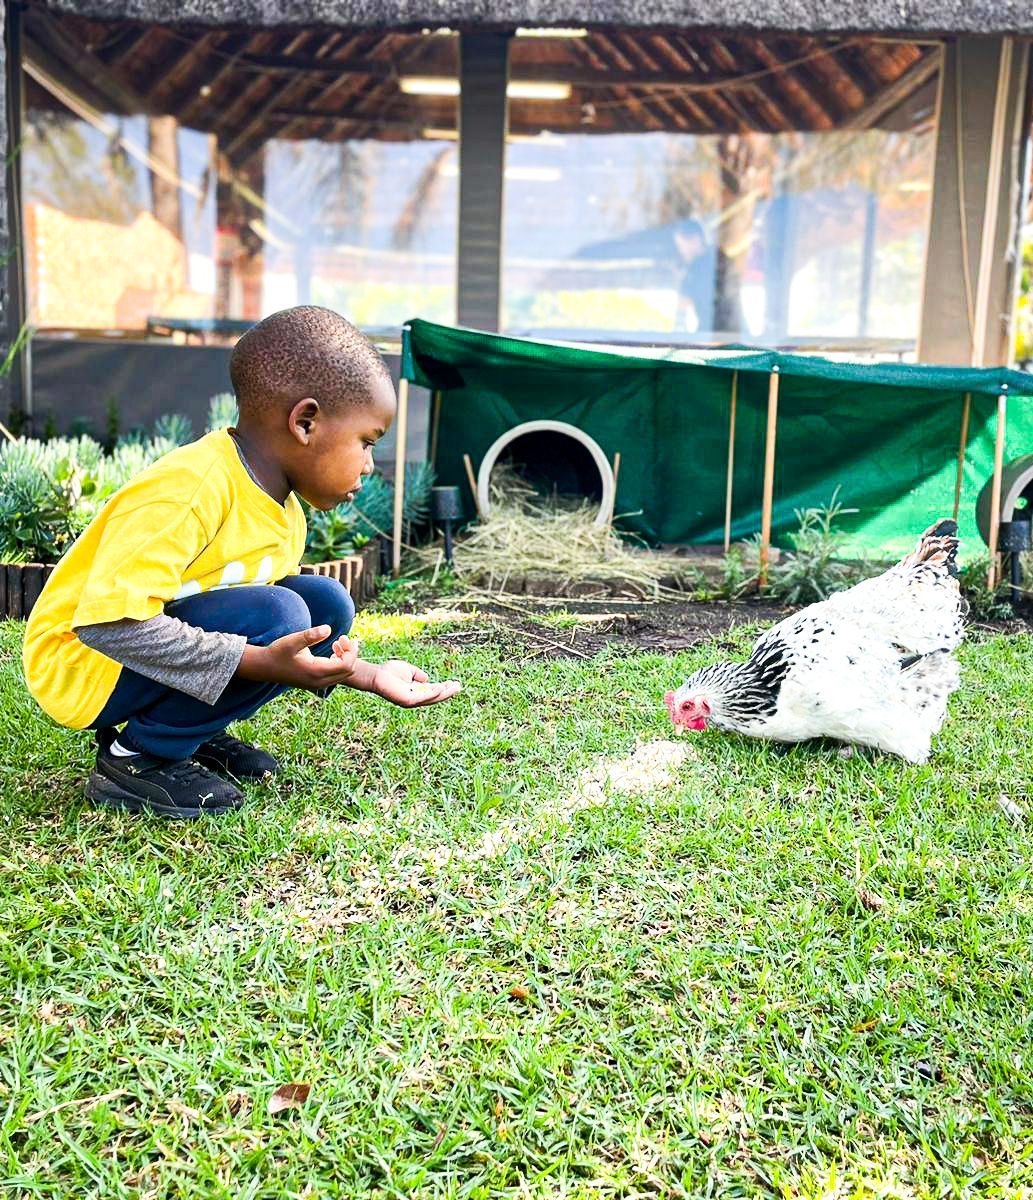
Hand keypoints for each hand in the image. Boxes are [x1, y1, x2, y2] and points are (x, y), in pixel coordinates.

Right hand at [237, 625, 363, 690]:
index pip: (347, 665)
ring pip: (344, 674)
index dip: (351, 651)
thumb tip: (329, 629)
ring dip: (345, 659)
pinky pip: (336, 675)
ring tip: (338, 643)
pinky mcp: (316, 683)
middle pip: (349, 671)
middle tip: (343, 638)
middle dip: (351, 654)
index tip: (343, 636)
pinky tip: (332, 651)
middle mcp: (319, 682)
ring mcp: (318, 684)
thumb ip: (311, 635)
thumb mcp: (293, 641)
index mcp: (316, 672)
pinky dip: (339, 663)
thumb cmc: (277, 652)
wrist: (264, 667)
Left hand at [371, 658, 461, 707]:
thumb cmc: (389, 672)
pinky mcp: (407, 700)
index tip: (455, 683)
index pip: (433, 691)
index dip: (444, 688)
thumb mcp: (408, 670)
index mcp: (416, 691)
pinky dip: (432, 693)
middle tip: (459, 686)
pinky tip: (441, 688)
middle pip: (435, 696)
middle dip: (447, 692)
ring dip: (443, 693)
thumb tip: (427, 678)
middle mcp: (414, 698)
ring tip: (454, 687)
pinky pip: (423, 697)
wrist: (375, 674)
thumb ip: (417, 674)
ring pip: (431, 698)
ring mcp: (411, 700)